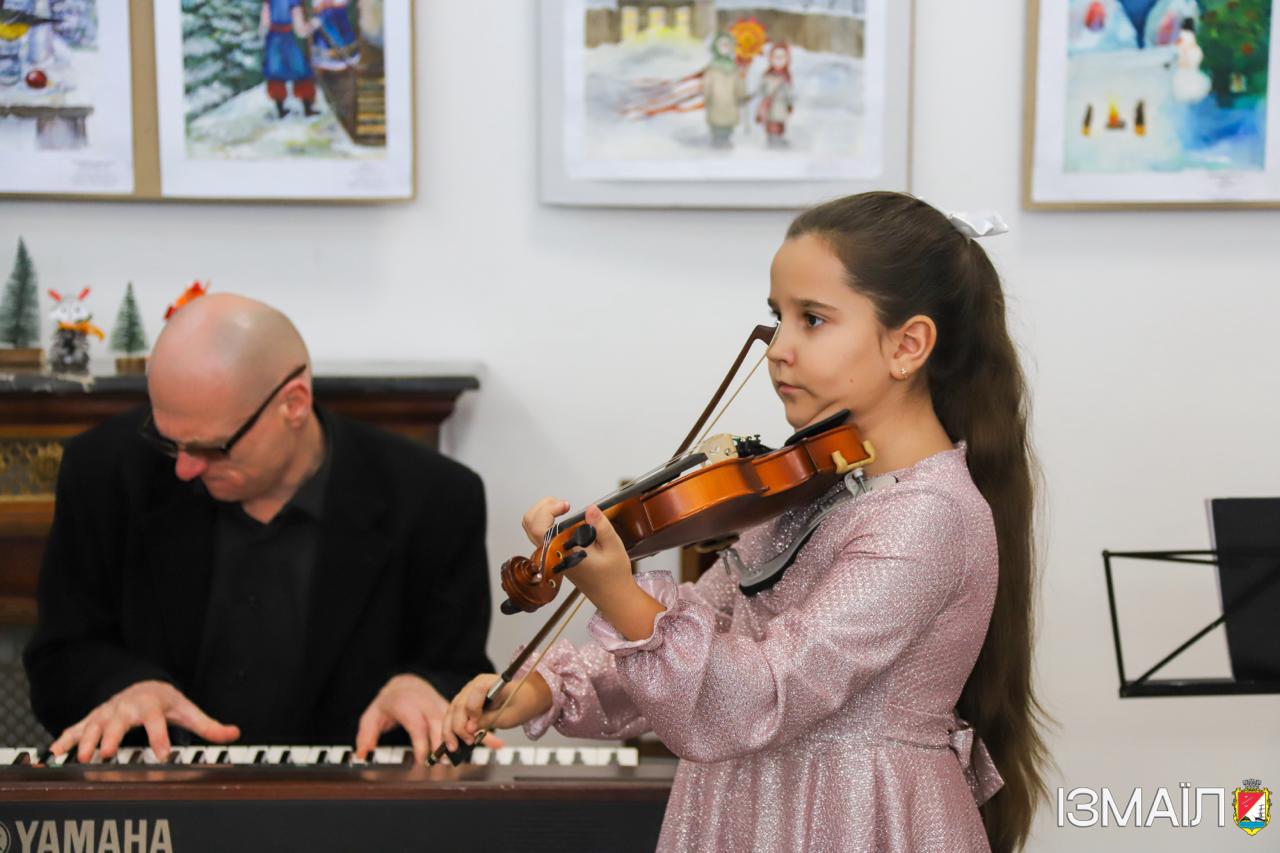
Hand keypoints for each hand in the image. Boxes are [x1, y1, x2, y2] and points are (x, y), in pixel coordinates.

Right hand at [50, 680, 239, 762]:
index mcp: (152, 705)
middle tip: (107, 754)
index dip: (161, 737)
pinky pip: (75, 728)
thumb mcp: (187, 709)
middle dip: (112, 737)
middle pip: (118, 722)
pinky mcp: (92, 719)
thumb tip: (235, 732)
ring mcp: (107, 713)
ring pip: (94, 725)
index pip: (157, 721)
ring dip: (87, 740)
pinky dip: (65, 739)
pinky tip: (55, 753)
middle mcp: (127, 707)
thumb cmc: (164, 701)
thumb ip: (208, 725)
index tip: (164, 754)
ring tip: (82, 757)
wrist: (139, 683)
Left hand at [355, 673, 451, 763]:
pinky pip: (455, 719)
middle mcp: (423, 702)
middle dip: (440, 745)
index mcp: (405, 704)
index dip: (421, 745)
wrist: (405, 683)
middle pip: (436, 724)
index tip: (420, 762)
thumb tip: (362, 757)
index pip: (417, 726)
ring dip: (451, 741)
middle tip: (439, 764)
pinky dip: (457, 734)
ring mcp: (436, 702)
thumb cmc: (387, 704)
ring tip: (450, 761)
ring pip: (449, 721)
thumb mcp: (370, 718)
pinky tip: (457, 749)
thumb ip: (365, 737)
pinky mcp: (445, 705)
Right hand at [441, 673, 549, 754]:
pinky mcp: (465, 704)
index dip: (472, 711)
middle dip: (458, 726)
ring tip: (453, 747)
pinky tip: (452, 744)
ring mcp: (467, 694)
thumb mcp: (510, 716)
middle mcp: (473, 686)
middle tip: (467, 742)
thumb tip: (469, 729)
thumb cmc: (523, 703)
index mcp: (488, 682)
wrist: (528, 697)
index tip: (473, 729)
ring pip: (452, 711)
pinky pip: (454, 717)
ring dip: (450, 730)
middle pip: (459, 704)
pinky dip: (451, 730)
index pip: (475, 693)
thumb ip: (489, 720)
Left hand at [521, 500, 632, 606]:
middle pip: (529, 524)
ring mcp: (551, 556)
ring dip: (544, 514)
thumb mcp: (613, 546)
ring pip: (533, 530)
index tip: (567, 507)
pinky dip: (548, 522)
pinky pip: (543, 536)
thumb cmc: (613, 575)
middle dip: (543, 507)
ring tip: (565, 510)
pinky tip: (567, 522)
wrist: (612, 596)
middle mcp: (552, 555)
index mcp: (563, 553)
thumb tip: (591, 509)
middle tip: (564, 505)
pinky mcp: (555, 557)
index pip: (538, 528)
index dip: (547, 510)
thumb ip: (601, 526)